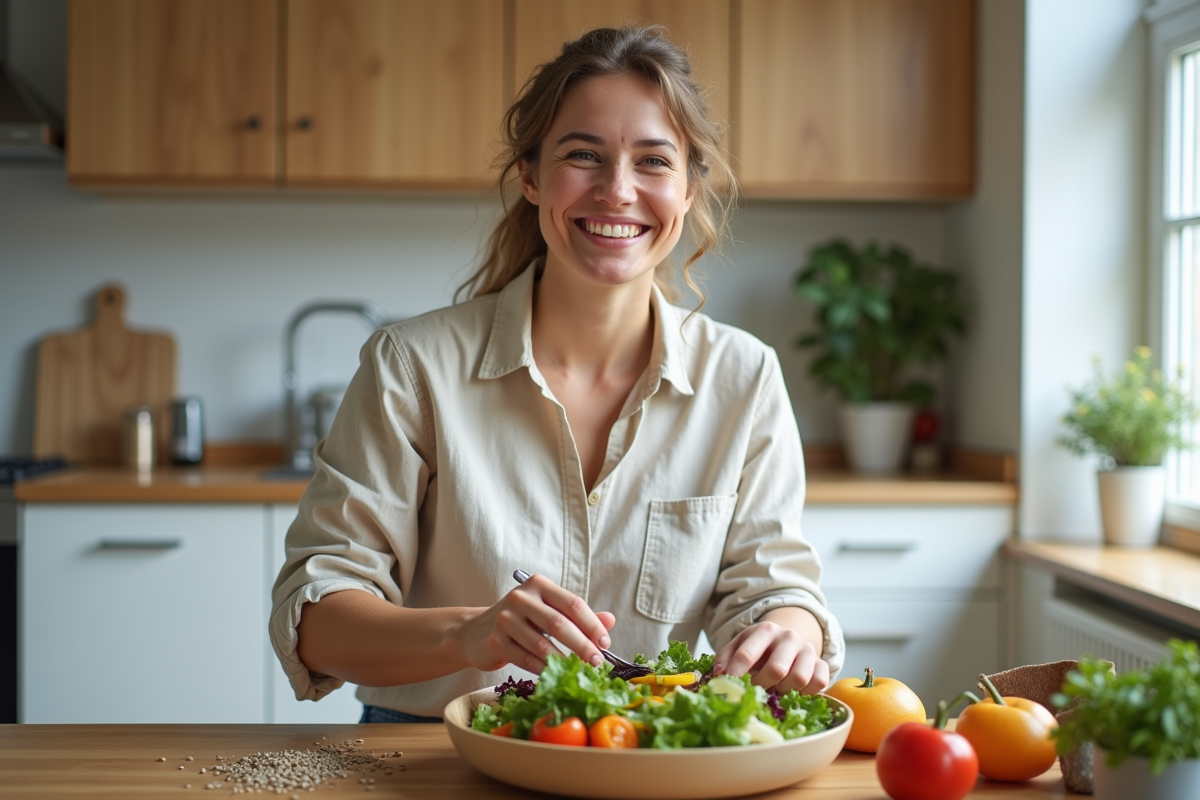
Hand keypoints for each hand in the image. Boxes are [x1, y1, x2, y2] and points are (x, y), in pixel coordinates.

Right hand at [454, 572, 615, 674]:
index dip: (593, 625)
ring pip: (543, 645)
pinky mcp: (495, 641)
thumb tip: (610, 620)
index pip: (573, 604)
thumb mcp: (548, 611)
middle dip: (583, 646)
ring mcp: (505, 619)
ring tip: (579, 672)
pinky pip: (527, 659)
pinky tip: (556, 675)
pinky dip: (544, 669)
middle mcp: (521, 597)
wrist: (475, 632)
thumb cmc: (520, 621)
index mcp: (538, 585)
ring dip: (565, 661)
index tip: (605, 643)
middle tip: (597, 663)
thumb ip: (577, 616)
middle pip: (560, 624)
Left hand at [712, 618, 829, 694]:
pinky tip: (793, 690)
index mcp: (765, 630)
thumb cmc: (759, 647)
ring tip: (774, 689)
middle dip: (761, 686)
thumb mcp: (739, 645)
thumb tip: (719, 675)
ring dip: (784, 690)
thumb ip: (725, 658)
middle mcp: (789, 637)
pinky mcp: (822, 663)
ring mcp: (808, 649)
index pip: (747, 654)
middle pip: (776, 669)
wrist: (788, 639)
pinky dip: (806, 692)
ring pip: (799, 678)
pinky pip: (819, 682)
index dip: (735, 674)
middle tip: (754, 691)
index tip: (729, 688)